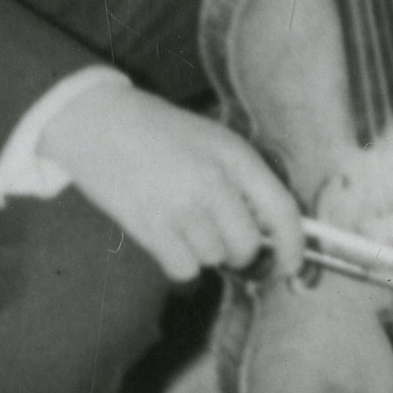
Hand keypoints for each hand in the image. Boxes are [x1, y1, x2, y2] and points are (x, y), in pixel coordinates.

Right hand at [43, 85, 306, 285]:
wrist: (97, 122)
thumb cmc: (159, 132)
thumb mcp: (213, 140)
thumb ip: (243, 179)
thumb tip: (270, 229)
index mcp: (235, 155)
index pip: (282, 210)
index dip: (294, 246)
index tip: (292, 265)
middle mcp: (212, 181)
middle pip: (246, 245)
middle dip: (239, 252)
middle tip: (222, 238)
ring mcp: (180, 205)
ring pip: (214, 259)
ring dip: (205, 252)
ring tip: (185, 224)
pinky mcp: (148, 226)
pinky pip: (184, 269)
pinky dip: (181, 264)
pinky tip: (170, 239)